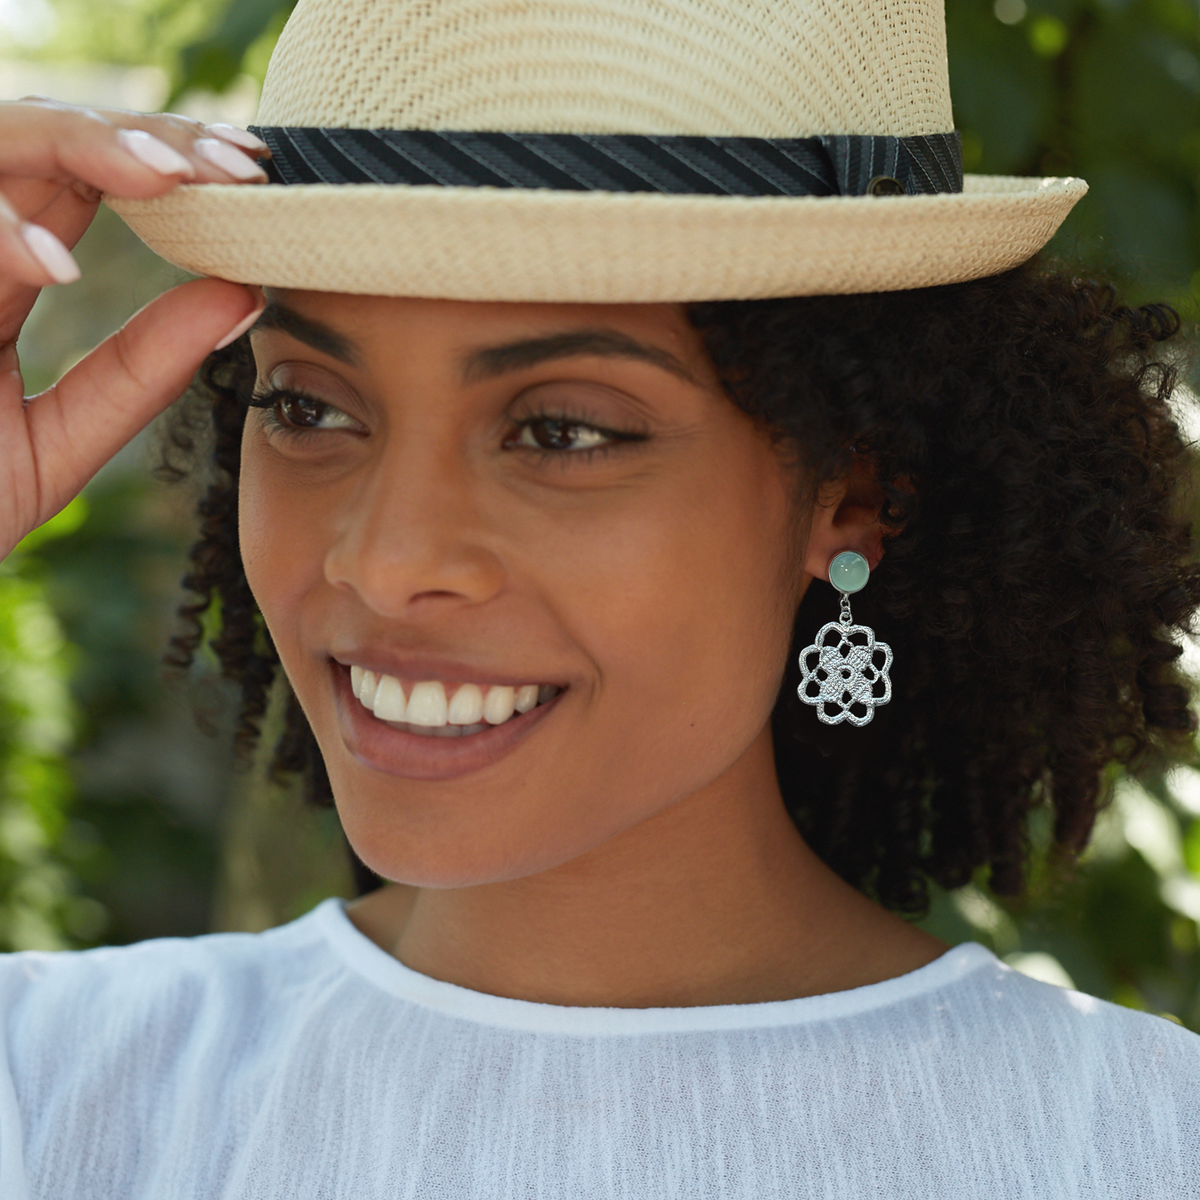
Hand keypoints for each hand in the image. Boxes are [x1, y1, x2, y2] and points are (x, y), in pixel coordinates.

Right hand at [0, 98, 267, 558]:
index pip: (78, 178)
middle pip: (36, 132)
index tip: (252, 173)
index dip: (164, 159)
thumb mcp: (59, 441)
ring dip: (75, 147)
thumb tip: (244, 294)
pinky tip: (58, 267)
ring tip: (168, 178)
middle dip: (139, 134)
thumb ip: (140, 370)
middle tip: (236, 163)